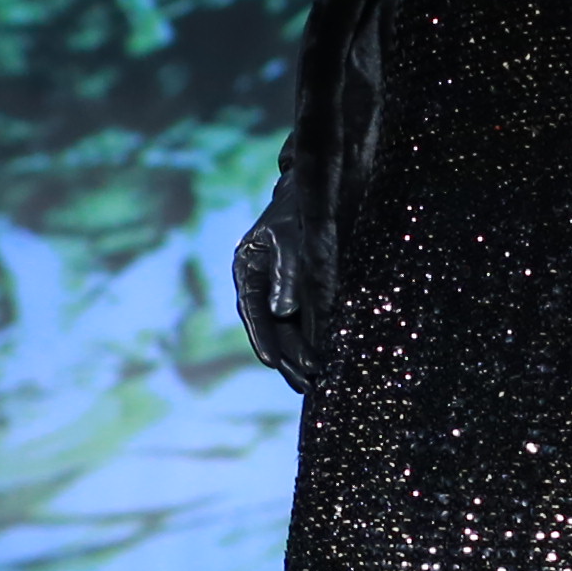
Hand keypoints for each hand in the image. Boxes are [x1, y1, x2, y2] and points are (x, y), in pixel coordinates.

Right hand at [231, 176, 323, 390]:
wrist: (323, 186)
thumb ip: (288, 271)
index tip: (273, 363)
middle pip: (273, 328)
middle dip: (288, 357)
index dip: (263, 338)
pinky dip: (315, 341)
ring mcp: (284, 290)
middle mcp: (263, 284)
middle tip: (305, 384)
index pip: (253, 310)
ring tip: (314, 384)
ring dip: (301, 356)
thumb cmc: (300, 207)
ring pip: (290, 330)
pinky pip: (308, 322)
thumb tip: (283, 313)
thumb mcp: (291, 235)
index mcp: (247, 269)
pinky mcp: (306, 292)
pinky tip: (324, 362)